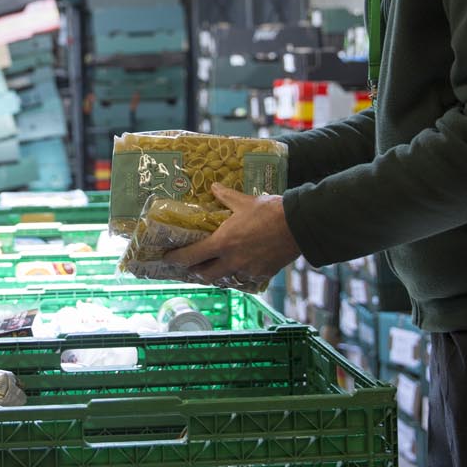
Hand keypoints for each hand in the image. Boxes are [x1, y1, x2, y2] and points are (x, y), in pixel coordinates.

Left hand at [162, 183, 300, 286]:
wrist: (298, 226)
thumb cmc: (269, 212)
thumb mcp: (244, 201)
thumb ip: (225, 196)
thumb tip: (214, 187)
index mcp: (222, 243)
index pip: (191, 256)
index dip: (176, 259)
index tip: (168, 258)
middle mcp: (232, 261)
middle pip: (205, 275)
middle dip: (196, 271)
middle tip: (193, 264)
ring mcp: (247, 270)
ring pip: (226, 279)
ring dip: (219, 274)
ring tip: (218, 266)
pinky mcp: (263, 275)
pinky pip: (246, 278)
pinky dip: (240, 274)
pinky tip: (242, 266)